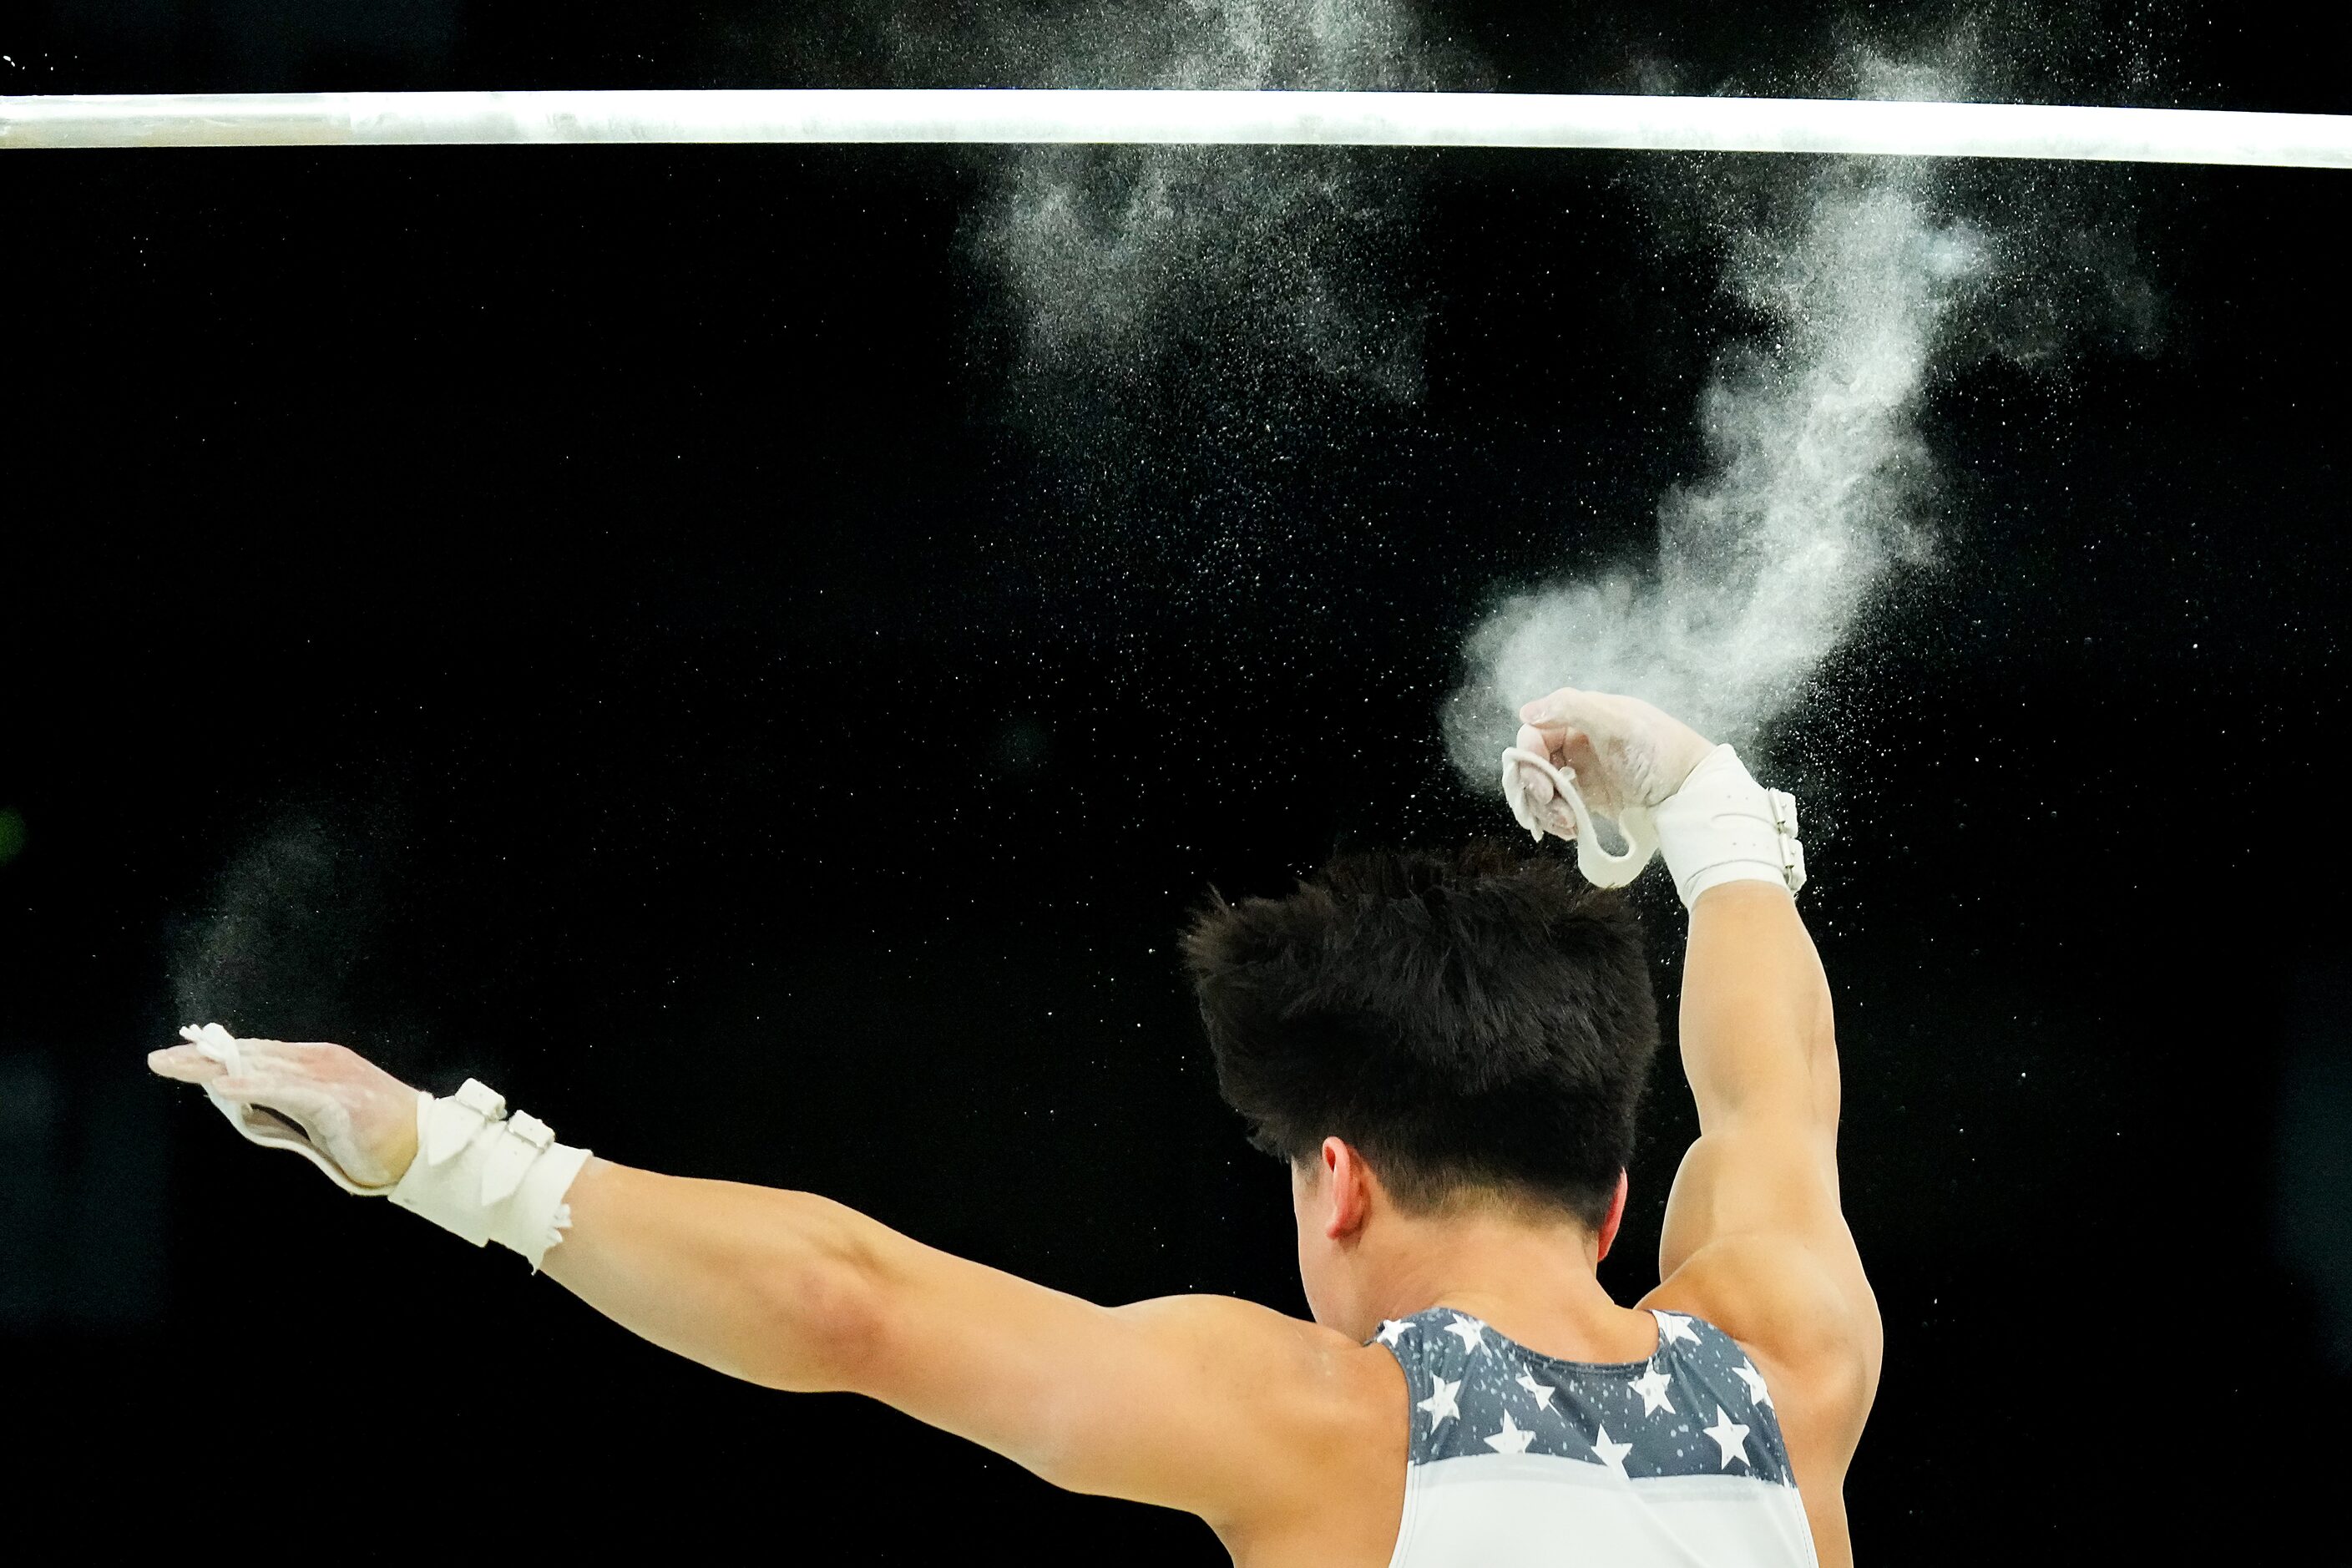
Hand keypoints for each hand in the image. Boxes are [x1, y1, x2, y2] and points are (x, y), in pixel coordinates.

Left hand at [148, 1033, 421, 1189]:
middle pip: (251, 1056)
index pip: (255, 1054)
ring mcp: (329, 1077)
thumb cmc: (374, 1137)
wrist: (423, 1147)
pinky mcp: (338, 1099)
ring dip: (216, 1068)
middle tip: (160, 1059)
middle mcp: (319, 1062)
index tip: (178, 1056)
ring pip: (262, 1068)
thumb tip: (234, 1103)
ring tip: (178, 1067)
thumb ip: (280, 1107)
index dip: (214, 1054)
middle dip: (203, 1057)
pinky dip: (254, 1088)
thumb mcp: (317, 1117)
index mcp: (315, 1064)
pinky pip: (288, 1092)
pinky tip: (225, 1089)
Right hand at [1513, 687, 1714, 822]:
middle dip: (1534, 787)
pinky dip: (1556, 821)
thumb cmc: (1659, 752)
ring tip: (1567, 824)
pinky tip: (1571, 830)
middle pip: (1532, 763)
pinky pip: (1557, 808)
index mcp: (1580, 717)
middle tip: (1550, 804)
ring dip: (1544, 809)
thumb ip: (1573, 709)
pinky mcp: (1587, 799)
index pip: (1534, 733)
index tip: (1540, 783)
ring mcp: (1580, 772)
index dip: (1529, 757)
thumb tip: (1526, 712)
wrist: (1692, 791)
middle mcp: (1576, 742)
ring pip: (1541, 789)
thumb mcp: (1618, 724)